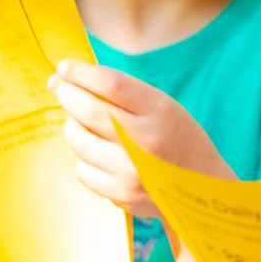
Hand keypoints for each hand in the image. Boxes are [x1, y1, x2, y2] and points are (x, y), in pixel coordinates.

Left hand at [49, 59, 229, 218]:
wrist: (203, 187)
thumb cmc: (178, 138)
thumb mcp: (163, 107)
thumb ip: (125, 95)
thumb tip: (77, 81)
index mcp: (160, 112)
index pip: (111, 84)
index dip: (81, 73)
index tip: (65, 67)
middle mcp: (145, 141)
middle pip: (88, 110)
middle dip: (65, 92)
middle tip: (56, 83)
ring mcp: (131, 171)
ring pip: (78, 140)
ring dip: (72, 125)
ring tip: (80, 121)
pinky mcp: (121, 194)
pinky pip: (82, 169)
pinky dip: (84, 157)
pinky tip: (98, 153)